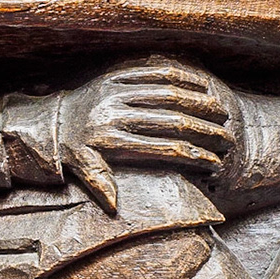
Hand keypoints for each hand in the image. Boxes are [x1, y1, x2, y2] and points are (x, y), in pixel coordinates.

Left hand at [60, 57, 238, 212]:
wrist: (51, 119)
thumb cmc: (74, 149)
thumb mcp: (83, 169)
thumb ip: (101, 185)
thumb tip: (115, 208)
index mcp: (112, 140)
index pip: (165, 149)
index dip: (194, 156)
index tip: (216, 163)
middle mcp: (117, 113)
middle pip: (172, 121)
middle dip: (205, 130)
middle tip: (228, 137)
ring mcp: (117, 90)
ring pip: (167, 93)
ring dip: (199, 101)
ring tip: (221, 112)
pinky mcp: (116, 73)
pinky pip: (153, 70)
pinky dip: (180, 76)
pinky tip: (201, 84)